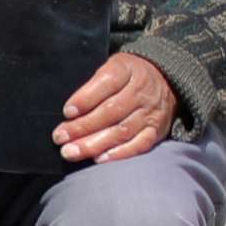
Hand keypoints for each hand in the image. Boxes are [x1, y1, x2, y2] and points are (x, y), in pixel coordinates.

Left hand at [54, 53, 177, 164]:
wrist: (165, 79)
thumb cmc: (127, 76)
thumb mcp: (112, 67)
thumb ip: (93, 86)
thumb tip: (70, 112)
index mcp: (127, 70)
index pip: (106, 83)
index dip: (85, 99)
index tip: (67, 111)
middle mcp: (141, 92)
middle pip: (111, 111)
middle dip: (82, 127)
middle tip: (60, 137)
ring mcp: (150, 113)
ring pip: (121, 131)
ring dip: (94, 144)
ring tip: (71, 151)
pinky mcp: (157, 131)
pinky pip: (139, 145)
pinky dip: (118, 153)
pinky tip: (99, 159)